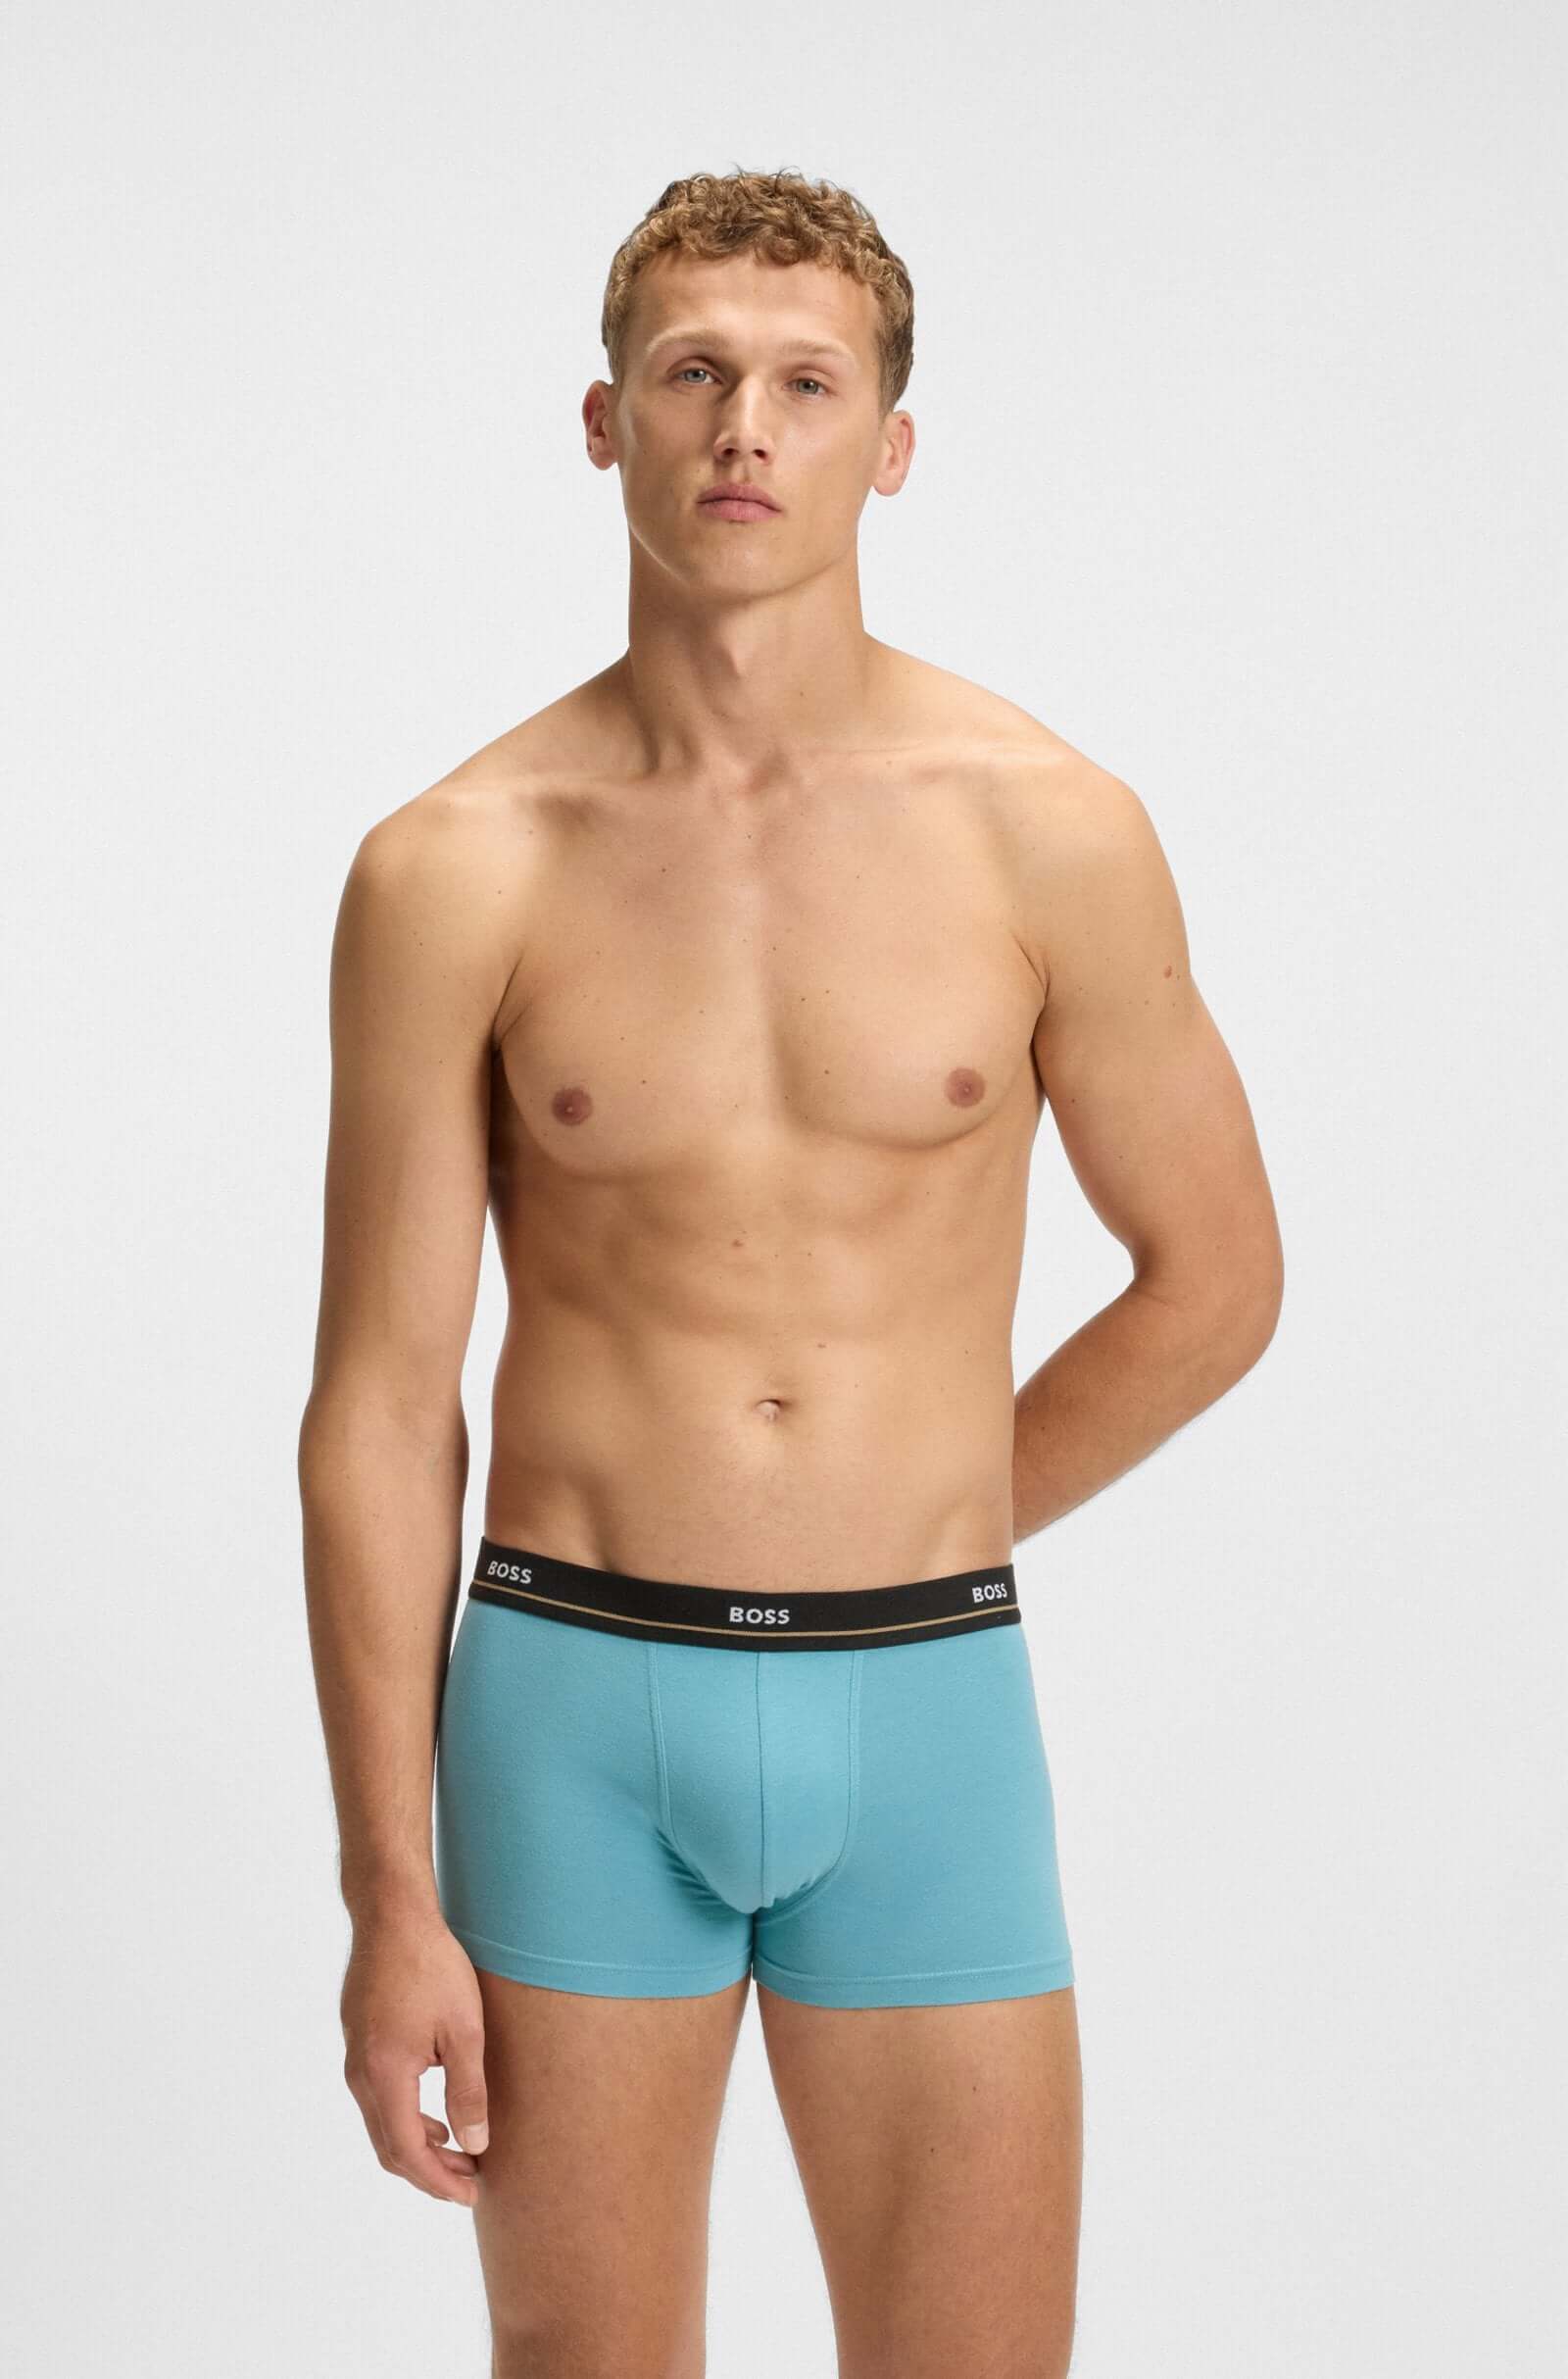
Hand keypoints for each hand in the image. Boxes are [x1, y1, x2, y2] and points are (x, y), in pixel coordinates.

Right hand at [340, 1908, 487, 2205]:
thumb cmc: (433, 1966)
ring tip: (460, 2152)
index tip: (471, 2194)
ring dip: (418, 2146)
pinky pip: (377, 2100)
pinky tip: (434, 2114)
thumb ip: (468, 2090)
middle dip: (429, 2172)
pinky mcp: (358, 2042)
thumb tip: (475, 2143)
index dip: (439, 2181)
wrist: (392, 1916)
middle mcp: (360, 2074)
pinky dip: (405, 2120)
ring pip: (382, 2125)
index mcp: (385, 2075)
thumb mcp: (464, 2030)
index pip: (408, 2152)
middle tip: (471, 2181)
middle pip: (389, 2147)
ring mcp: (354, 2058)